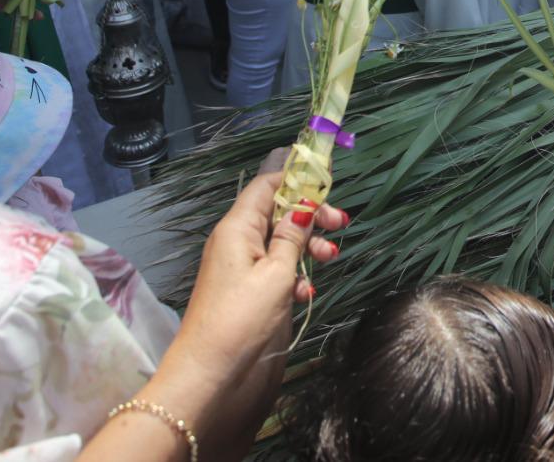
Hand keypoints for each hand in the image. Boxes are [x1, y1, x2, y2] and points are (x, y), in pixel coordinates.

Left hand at [147, 170, 345, 448]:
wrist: (211, 376)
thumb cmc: (241, 318)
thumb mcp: (275, 272)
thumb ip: (292, 235)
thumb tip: (303, 203)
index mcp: (238, 227)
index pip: (268, 185)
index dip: (297, 178)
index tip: (330, 180)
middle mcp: (238, 242)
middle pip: (280, 212)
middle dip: (312, 215)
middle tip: (342, 225)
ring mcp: (244, 269)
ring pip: (283, 242)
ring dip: (309, 246)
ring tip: (331, 258)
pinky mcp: (251, 294)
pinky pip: (278, 270)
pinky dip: (296, 274)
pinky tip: (306, 291)